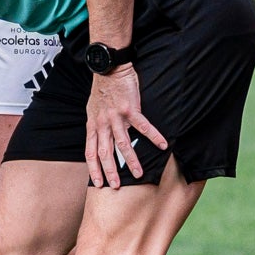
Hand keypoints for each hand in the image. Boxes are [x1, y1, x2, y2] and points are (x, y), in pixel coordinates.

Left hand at [85, 66, 166, 189]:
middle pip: (105, 153)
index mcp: (93, 125)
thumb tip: (98, 139)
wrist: (108, 68)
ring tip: (139, 174)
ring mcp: (116, 117)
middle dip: (110, 171)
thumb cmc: (101, 89)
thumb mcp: (92, 110)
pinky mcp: (130, 108)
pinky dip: (154, 136)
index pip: (90, 152)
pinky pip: (143, 126)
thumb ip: (96, 126)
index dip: (94, 169)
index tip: (98, 183)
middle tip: (116, 186)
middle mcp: (102, 124)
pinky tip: (163, 145)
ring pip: (123, 144)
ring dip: (131, 160)